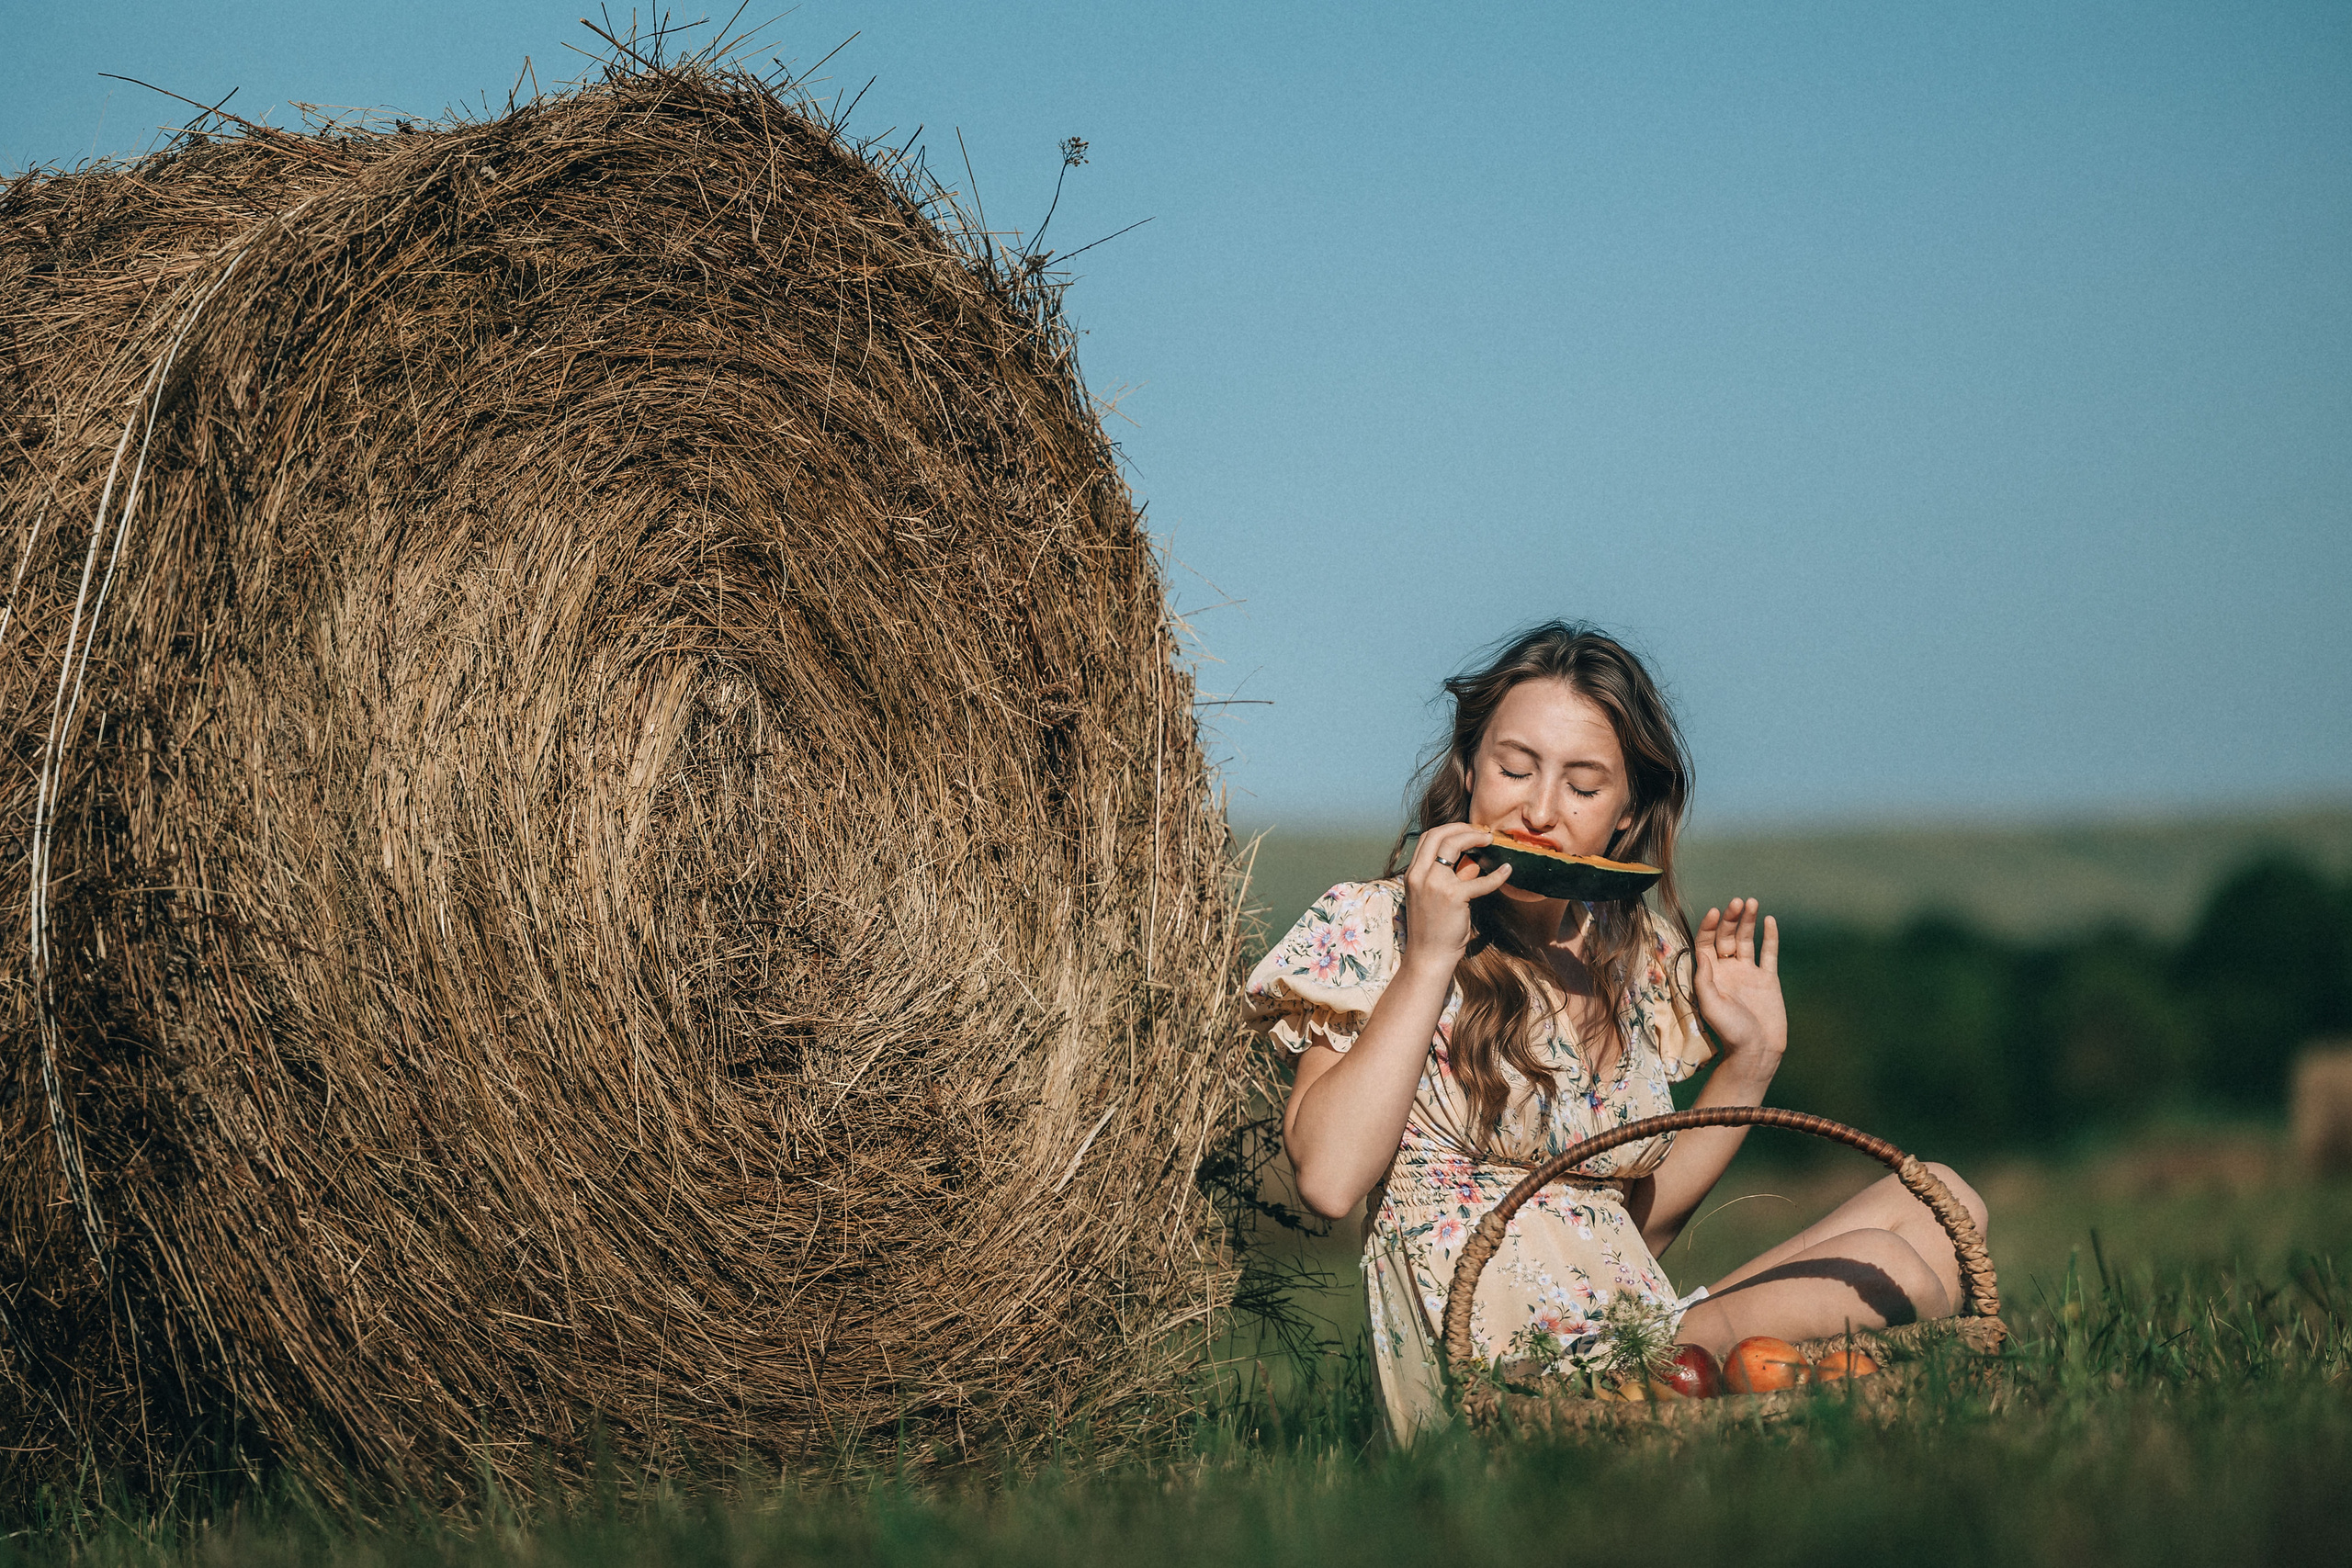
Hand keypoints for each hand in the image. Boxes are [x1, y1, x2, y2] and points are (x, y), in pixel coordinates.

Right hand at [1398, 822, 1510, 974]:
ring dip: (1475, 838)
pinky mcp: (1453, 897)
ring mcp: (1434, 885)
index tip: (1467, 832)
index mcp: (1413, 873)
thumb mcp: (1435, 897)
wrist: (1428, 956)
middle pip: (1439, 834)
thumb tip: (1472, 862)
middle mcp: (1420, 875)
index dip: (1450, 829)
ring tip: (1491, 841)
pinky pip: (1480, 880)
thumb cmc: (1433, 929)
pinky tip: (1507, 870)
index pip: (1428, 837)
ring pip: (1453, 845)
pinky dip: (1497, 874)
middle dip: (1462, 827)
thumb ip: (1450, 877)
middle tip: (1482, 833)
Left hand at [1693, 898, 1785, 1060]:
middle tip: (1738, 902)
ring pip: (1746, 940)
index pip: (1707, 943)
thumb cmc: (1730, 1032)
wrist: (1757, 1051)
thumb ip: (1704, 978)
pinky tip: (1769, 920)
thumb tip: (1701, 952)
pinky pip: (1768, 953)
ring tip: (1752, 903)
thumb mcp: (1711, 1005)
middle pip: (1726, 937)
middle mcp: (1728, 970)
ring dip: (1748, 921)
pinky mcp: (1768, 979)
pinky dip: (1769, 937)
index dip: (1710, 926)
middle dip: (1731, 919)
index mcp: (1710, 975)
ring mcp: (1748, 973)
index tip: (1716, 912)